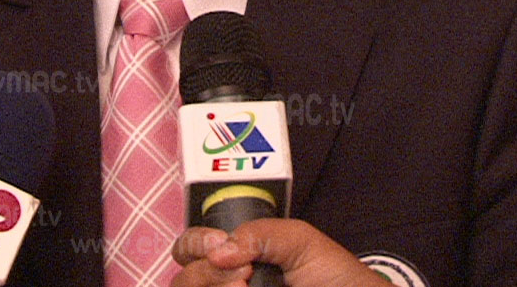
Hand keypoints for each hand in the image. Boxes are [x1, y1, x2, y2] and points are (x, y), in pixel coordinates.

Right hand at [171, 218, 390, 286]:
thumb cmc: (332, 276)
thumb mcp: (298, 241)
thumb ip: (258, 234)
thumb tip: (218, 251)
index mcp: (232, 256)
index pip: (189, 249)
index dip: (194, 243)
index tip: (219, 244)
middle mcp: (225, 282)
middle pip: (184, 278)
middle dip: (206, 272)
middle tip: (244, 276)